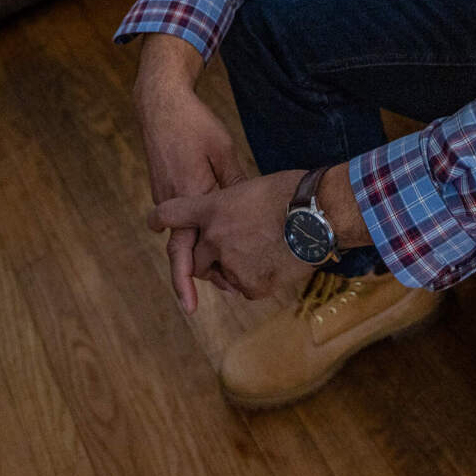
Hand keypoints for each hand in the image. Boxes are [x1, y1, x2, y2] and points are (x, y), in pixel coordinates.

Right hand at [137, 86, 245, 313]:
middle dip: (194, 278)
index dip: (189, 279)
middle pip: (180, 252)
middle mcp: (174, 201)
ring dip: (197, 257)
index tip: (191, 306)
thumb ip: (235, 184)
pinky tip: (214, 238)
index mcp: (190, 195)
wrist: (161, 106)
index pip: (187, 248)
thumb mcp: (223, 152)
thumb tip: (253, 210)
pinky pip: (179, 221)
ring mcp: (165, 195)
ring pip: (180, 238)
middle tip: (227, 290)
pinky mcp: (165, 188)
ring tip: (227, 272)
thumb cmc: (195, 126)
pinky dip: (194, 234)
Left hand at [147, 171, 311, 306]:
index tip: (153, 223)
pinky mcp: (251, 285)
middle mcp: (215, 238)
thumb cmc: (295, 192)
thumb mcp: (255, 187)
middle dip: (207, 259)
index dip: (159, 219)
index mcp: (214, 208)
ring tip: (268, 250)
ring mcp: (231, 264)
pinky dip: (258, 280)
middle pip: (194, 260)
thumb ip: (234, 205)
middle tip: (232, 250)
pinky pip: (245, 288)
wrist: (322, 214)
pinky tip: (278, 262)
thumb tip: (232, 215)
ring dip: (236, 268)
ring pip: (223, 275)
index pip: (172, 212)